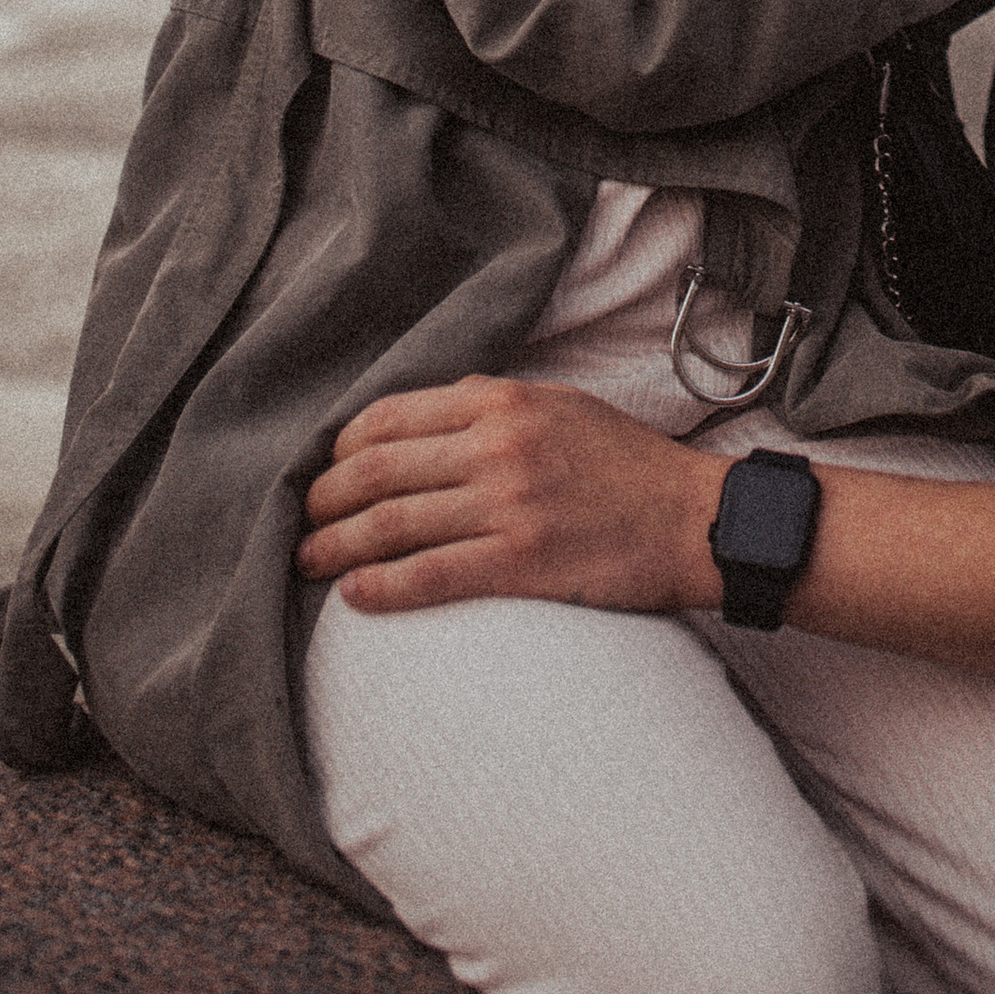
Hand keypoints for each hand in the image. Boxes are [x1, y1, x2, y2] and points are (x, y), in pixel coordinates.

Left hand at [297, 376, 720, 617]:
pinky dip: (381, 586)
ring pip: (392, 524)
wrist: (693, 519)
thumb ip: (491, 409)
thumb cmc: (626, 465)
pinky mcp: (521, 564)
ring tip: (307, 564)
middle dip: (323, 500)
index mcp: (502, 398)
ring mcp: (508, 504)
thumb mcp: (559, 406)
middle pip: (377, 470)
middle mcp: (497, 445)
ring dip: (336, 547)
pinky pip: (430, 576)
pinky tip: (353, 595)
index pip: (389, 416)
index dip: (340, 450)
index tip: (322, 474)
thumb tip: (420, 427)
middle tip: (300, 525)